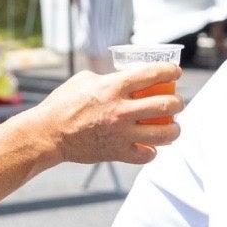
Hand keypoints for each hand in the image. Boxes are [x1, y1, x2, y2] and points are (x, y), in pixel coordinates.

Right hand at [34, 65, 181, 165]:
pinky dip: (151, 151)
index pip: (153, 74)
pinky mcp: (117, 152)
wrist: (48, 134)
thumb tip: (125, 76)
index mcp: (114, 87)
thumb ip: (109, 77)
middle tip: (177, 103)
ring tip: (173, 128)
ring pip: (164, 134)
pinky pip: (146, 155)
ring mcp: (121, 133)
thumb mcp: (85, 80)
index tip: (176, 73)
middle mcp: (121, 110)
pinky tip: (150, 146)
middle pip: (166, 104)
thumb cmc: (63, 103)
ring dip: (174, 130)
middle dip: (178, 102)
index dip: (171, 71)